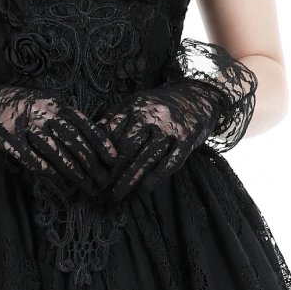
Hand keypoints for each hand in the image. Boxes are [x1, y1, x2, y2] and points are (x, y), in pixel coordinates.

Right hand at [0, 79, 120, 195]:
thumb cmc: (11, 106)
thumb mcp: (38, 104)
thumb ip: (58, 117)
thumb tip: (85, 138)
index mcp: (52, 102)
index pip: (83, 122)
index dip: (100, 141)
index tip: (113, 158)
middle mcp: (41, 111)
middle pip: (73, 140)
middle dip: (91, 163)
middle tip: (102, 181)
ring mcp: (24, 124)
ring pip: (56, 152)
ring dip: (74, 173)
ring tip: (85, 187)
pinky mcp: (8, 138)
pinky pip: (33, 159)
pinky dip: (49, 173)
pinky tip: (60, 184)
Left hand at [94, 80, 230, 201]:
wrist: (198, 95)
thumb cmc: (160, 103)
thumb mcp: (137, 102)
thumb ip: (116, 116)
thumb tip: (92, 134)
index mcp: (136, 105)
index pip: (113, 131)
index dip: (101, 153)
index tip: (92, 169)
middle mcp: (153, 115)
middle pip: (128, 147)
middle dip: (113, 170)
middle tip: (101, 187)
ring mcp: (170, 128)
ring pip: (147, 157)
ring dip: (130, 179)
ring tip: (118, 194)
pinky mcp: (187, 140)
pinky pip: (170, 163)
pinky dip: (156, 178)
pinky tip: (144, 189)